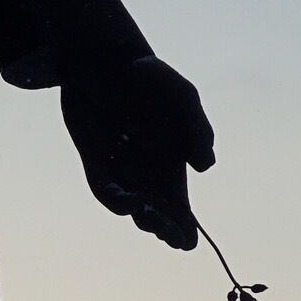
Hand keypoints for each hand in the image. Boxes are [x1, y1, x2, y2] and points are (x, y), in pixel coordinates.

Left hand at [60, 54, 213, 252]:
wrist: (106, 60)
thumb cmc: (149, 80)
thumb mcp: (181, 97)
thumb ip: (196, 128)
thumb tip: (204, 167)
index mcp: (175, 168)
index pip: (182, 213)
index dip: (183, 232)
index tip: (185, 240)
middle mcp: (149, 176)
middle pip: (159, 218)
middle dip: (162, 228)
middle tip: (163, 227)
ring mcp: (122, 171)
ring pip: (132, 209)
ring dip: (140, 216)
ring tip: (145, 212)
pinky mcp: (96, 162)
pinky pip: (105, 190)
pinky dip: (115, 199)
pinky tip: (126, 198)